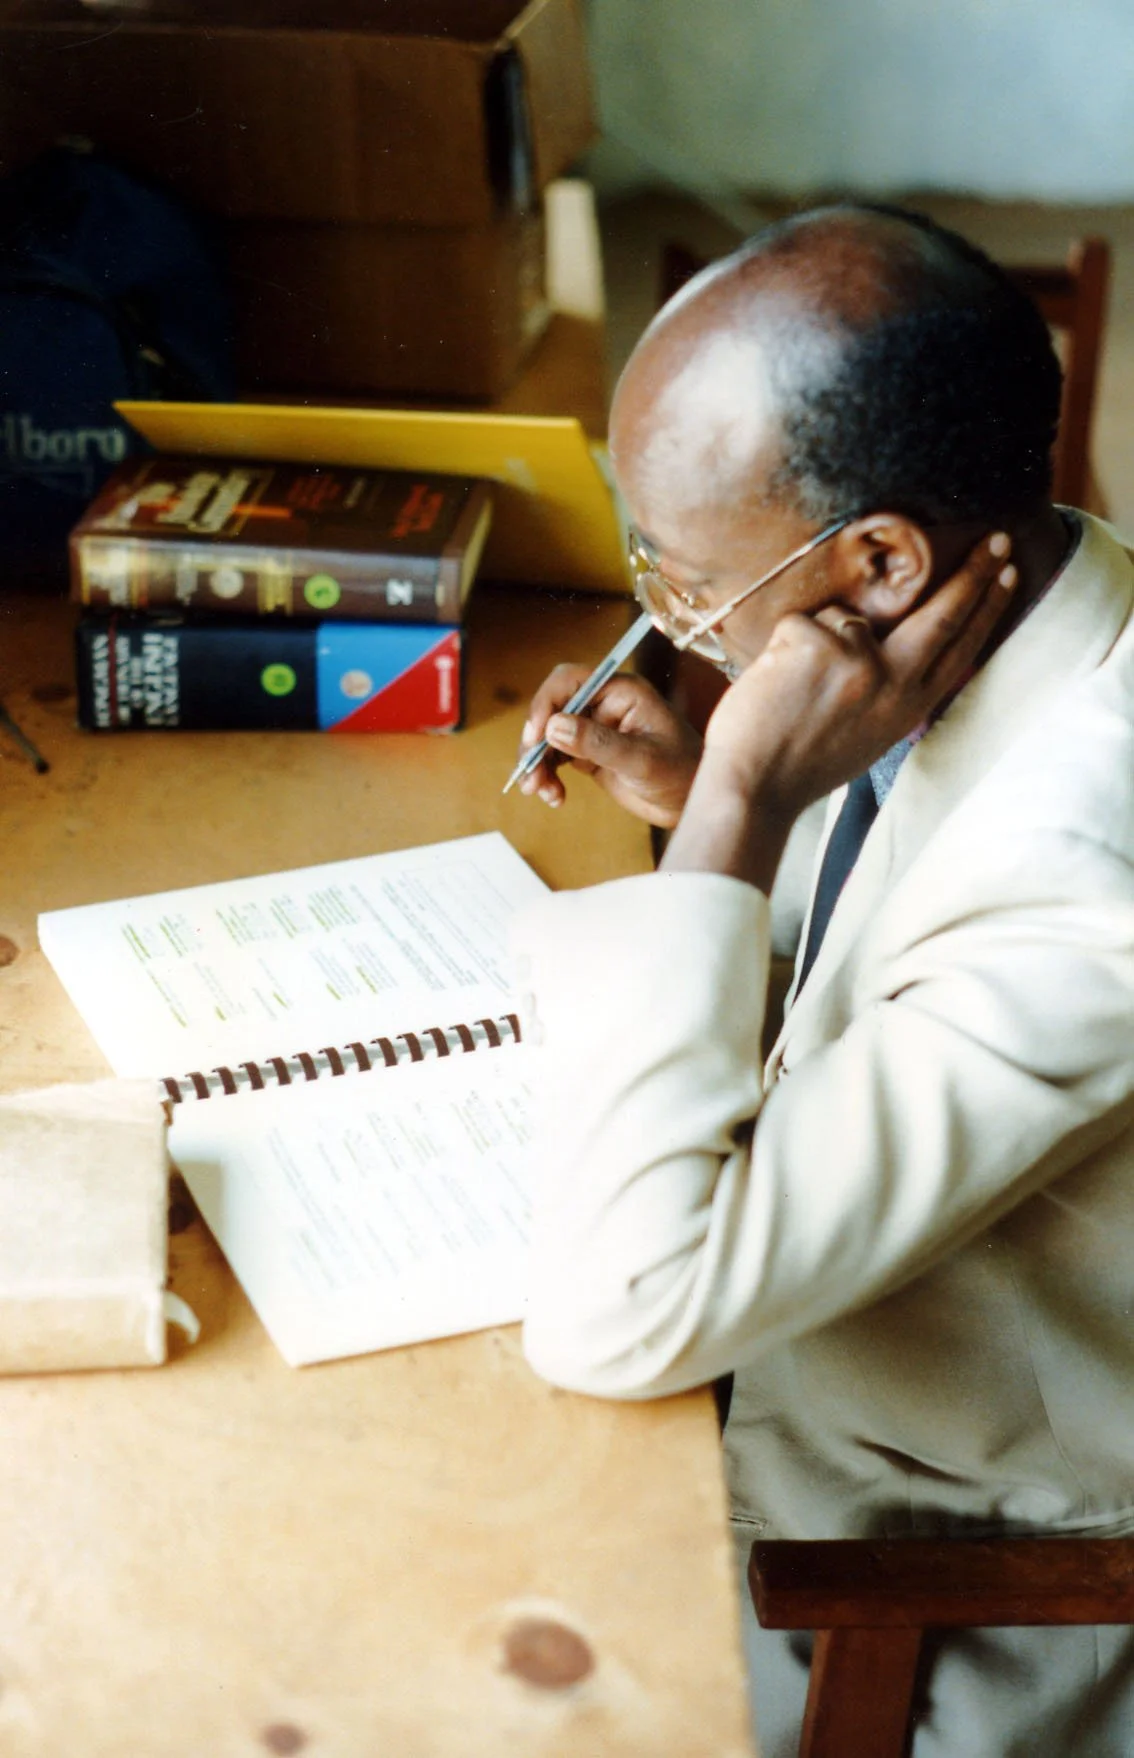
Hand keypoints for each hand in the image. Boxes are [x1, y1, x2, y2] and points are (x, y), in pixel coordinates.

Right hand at [516, 665, 701, 826]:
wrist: (692, 801)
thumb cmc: (681, 772)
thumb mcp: (641, 759)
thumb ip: (598, 742)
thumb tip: (554, 726)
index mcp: (621, 691)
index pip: (569, 680)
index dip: (545, 704)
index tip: (536, 736)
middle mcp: (604, 704)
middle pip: (552, 709)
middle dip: (535, 740)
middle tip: (529, 773)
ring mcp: (594, 729)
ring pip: (549, 736)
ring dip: (537, 762)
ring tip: (539, 791)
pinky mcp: (589, 753)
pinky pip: (555, 758)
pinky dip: (547, 776)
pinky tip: (554, 797)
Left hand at [704, 531, 1016, 820]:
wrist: (754, 789)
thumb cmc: (801, 763)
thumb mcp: (870, 733)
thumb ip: (891, 689)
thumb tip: (896, 641)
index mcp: (909, 707)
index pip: (960, 648)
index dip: (986, 609)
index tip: (1008, 575)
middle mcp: (893, 682)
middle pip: (942, 614)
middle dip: (973, 573)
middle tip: (996, 538)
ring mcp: (856, 662)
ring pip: (845, 618)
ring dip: (816, 641)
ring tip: (791, 691)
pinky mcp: (817, 645)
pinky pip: (802, 623)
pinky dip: (782, 648)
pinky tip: (774, 686)